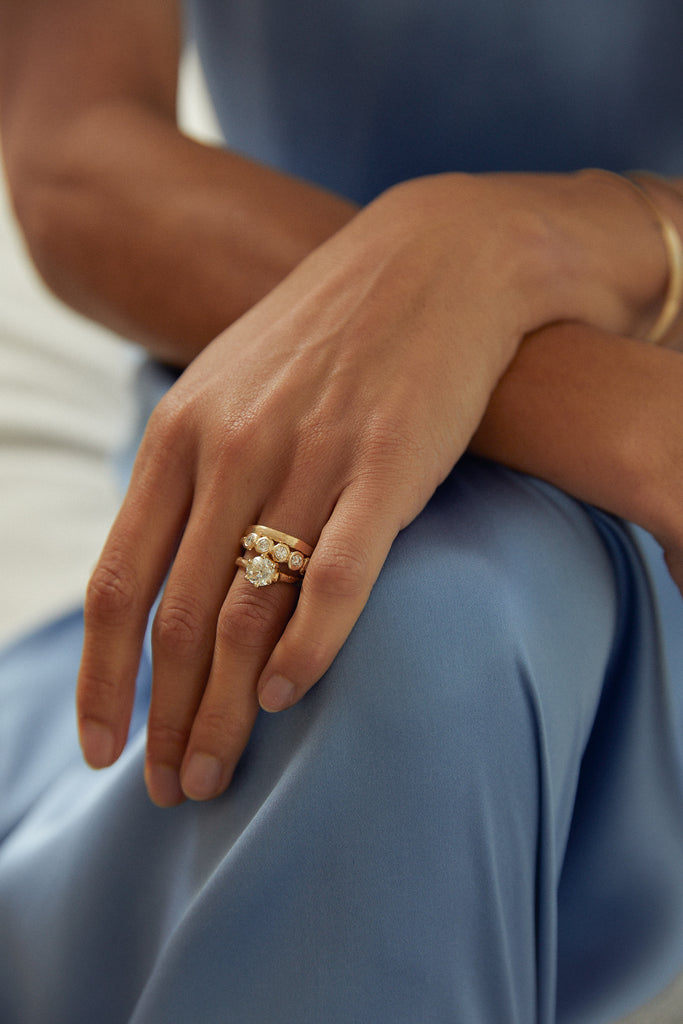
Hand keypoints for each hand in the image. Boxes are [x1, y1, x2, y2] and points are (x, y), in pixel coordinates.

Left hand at [75, 172, 660, 804]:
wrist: (433, 261)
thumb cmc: (327, 336)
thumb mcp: (227, 389)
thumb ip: (187, 477)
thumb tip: (163, 575)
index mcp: (178, 437)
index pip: (116, 586)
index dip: (101, 681)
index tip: (102, 750)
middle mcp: (231, 452)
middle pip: (178, 621)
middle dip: (164, 720)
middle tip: (167, 792)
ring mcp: (309, 459)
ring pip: (247, 616)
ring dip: (226, 712)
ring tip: (215, 775)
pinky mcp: (388, 468)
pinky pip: (334, 580)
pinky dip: (308, 650)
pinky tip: (291, 700)